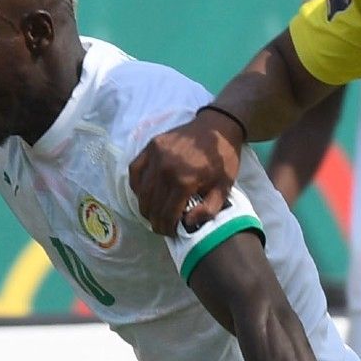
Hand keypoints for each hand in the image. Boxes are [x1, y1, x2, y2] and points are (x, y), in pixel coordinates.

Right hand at [129, 113, 243, 234]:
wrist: (219, 127)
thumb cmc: (223, 160)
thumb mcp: (224, 188)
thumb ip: (208, 209)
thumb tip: (188, 223)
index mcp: (185, 181)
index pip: (167, 213)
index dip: (166, 228)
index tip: (170, 233)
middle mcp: (166, 169)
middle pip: (152, 204)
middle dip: (155, 221)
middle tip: (160, 227)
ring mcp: (156, 156)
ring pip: (141, 190)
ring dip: (144, 206)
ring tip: (152, 214)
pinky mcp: (151, 146)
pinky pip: (135, 170)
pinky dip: (136, 185)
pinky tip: (144, 193)